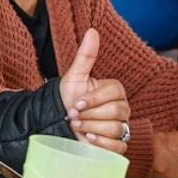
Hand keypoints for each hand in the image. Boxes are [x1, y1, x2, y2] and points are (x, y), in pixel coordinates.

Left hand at [58, 29, 130, 153]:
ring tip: (77, 125)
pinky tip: (89, 139)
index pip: (113, 93)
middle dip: (89, 115)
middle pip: (116, 112)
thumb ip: (85, 56)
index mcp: (114, 91)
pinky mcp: (117, 145)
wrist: (56, 122)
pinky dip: (102, 144)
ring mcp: (121, 127)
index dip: (92, 99)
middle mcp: (121, 108)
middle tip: (74, 115)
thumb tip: (92, 31)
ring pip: (116, 128)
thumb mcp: (73, 77)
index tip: (75, 103)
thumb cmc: (66, 100)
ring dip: (90, 127)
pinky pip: (119, 146)